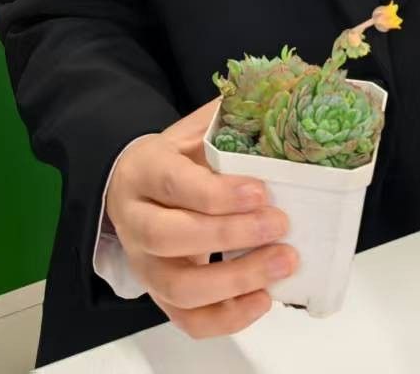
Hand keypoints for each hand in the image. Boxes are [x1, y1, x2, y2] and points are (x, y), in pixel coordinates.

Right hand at [105, 99, 296, 337]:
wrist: (136, 188)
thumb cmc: (176, 160)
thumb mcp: (193, 131)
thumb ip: (230, 120)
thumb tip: (284, 99)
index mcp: (144, 171)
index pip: (174, 184)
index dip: (218, 193)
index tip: (261, 191)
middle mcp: (136, 222)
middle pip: (171, 238)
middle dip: (231, 235)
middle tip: (280, 224)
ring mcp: (147, 265)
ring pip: (180, 287)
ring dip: (236, 281)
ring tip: (283, 262)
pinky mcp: (162, 295)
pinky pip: (189, 321)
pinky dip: (228, 318)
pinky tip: (263, 298)